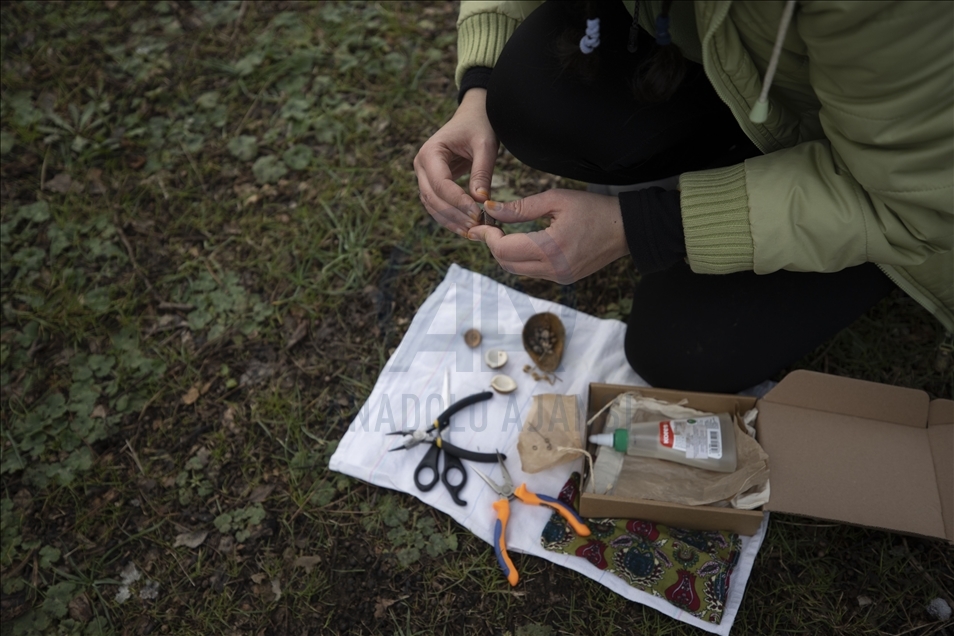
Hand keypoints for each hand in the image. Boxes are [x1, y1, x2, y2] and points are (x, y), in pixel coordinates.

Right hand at [413, 89, 498, 236]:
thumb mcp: (485, 145)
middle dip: (453, 215)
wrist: (473, 116)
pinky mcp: (431, 183)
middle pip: (432, 198)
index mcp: (430, 152)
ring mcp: (424, 175)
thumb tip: (480, 200)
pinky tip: (465, 227)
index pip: (440, 183)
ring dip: (450, 220)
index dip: (457, 201)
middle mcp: (421, 165)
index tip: (477, 213)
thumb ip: (482, 172)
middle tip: (476, 226)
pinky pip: (436, 205)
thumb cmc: (480, 126)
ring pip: (431, 205)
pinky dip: (449, 217)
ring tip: (472, 231)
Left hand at [467, 189, 630, 283]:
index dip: (487, 236)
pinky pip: (532, 271)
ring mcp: (559, 277)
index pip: (504, 250)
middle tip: (487, 226)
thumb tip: (491, 210)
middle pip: (506, 264)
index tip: (481, 222)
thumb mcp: (556, 199)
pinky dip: (520, 258)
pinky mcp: (563, 278)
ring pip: (517, 270)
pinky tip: (520, 241)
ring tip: (501, 232)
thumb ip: (520, 207)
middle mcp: (554, 269)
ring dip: (504, 253)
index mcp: (551, 248)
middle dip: (492, 245)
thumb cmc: (593, 209)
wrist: (626, 229)